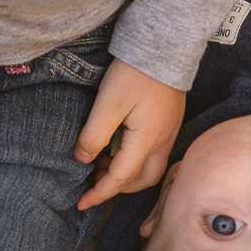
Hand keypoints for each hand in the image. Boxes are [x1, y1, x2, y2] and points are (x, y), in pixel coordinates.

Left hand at [74, 58, 184, 210]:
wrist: (165, 46)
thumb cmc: (135, 73)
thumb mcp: (108, 103)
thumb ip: (94, 134)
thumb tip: (83, 159)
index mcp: (147, 141)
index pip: (121, 178)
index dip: (100, 193)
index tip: (81, 203)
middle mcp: (163, 142)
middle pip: (143, 180)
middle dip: (118, 187)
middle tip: (93, 181)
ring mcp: (169, 132)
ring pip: (149, 168)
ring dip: (126, 173)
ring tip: (101, 162)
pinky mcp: (168, 123)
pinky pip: (153, 153)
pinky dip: (134, 159)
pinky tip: (117, 146)